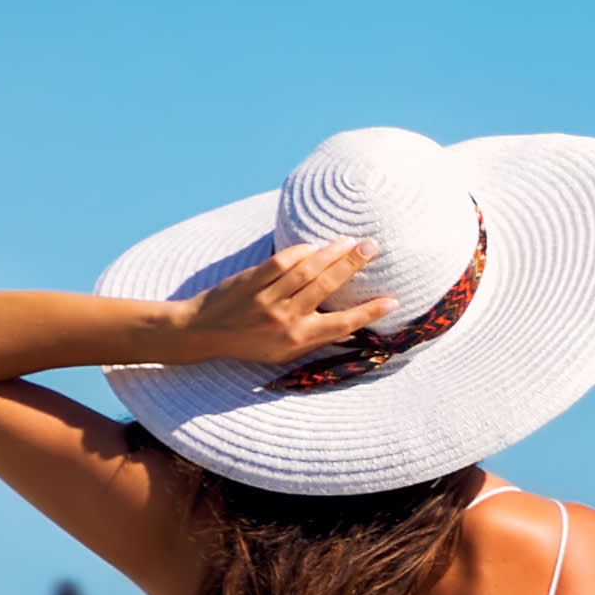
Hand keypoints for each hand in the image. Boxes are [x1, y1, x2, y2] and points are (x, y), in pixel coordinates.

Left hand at [170, 228, 388, 366]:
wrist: (202, 334)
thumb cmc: (248, 345)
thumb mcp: (284, 353)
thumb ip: (314, 339)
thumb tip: (348, 327)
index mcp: (298, 339)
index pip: (342, 324)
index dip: (369, 312)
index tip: (392, 301)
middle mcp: (285, 319)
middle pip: (327, 287)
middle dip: (352, 265)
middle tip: (372, 248)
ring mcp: (266, 299)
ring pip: (306, 271)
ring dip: (331, 254)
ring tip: (349, 241)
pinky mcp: (249, 282)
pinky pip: (278, 264)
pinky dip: (298, 253)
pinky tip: (313, 246)